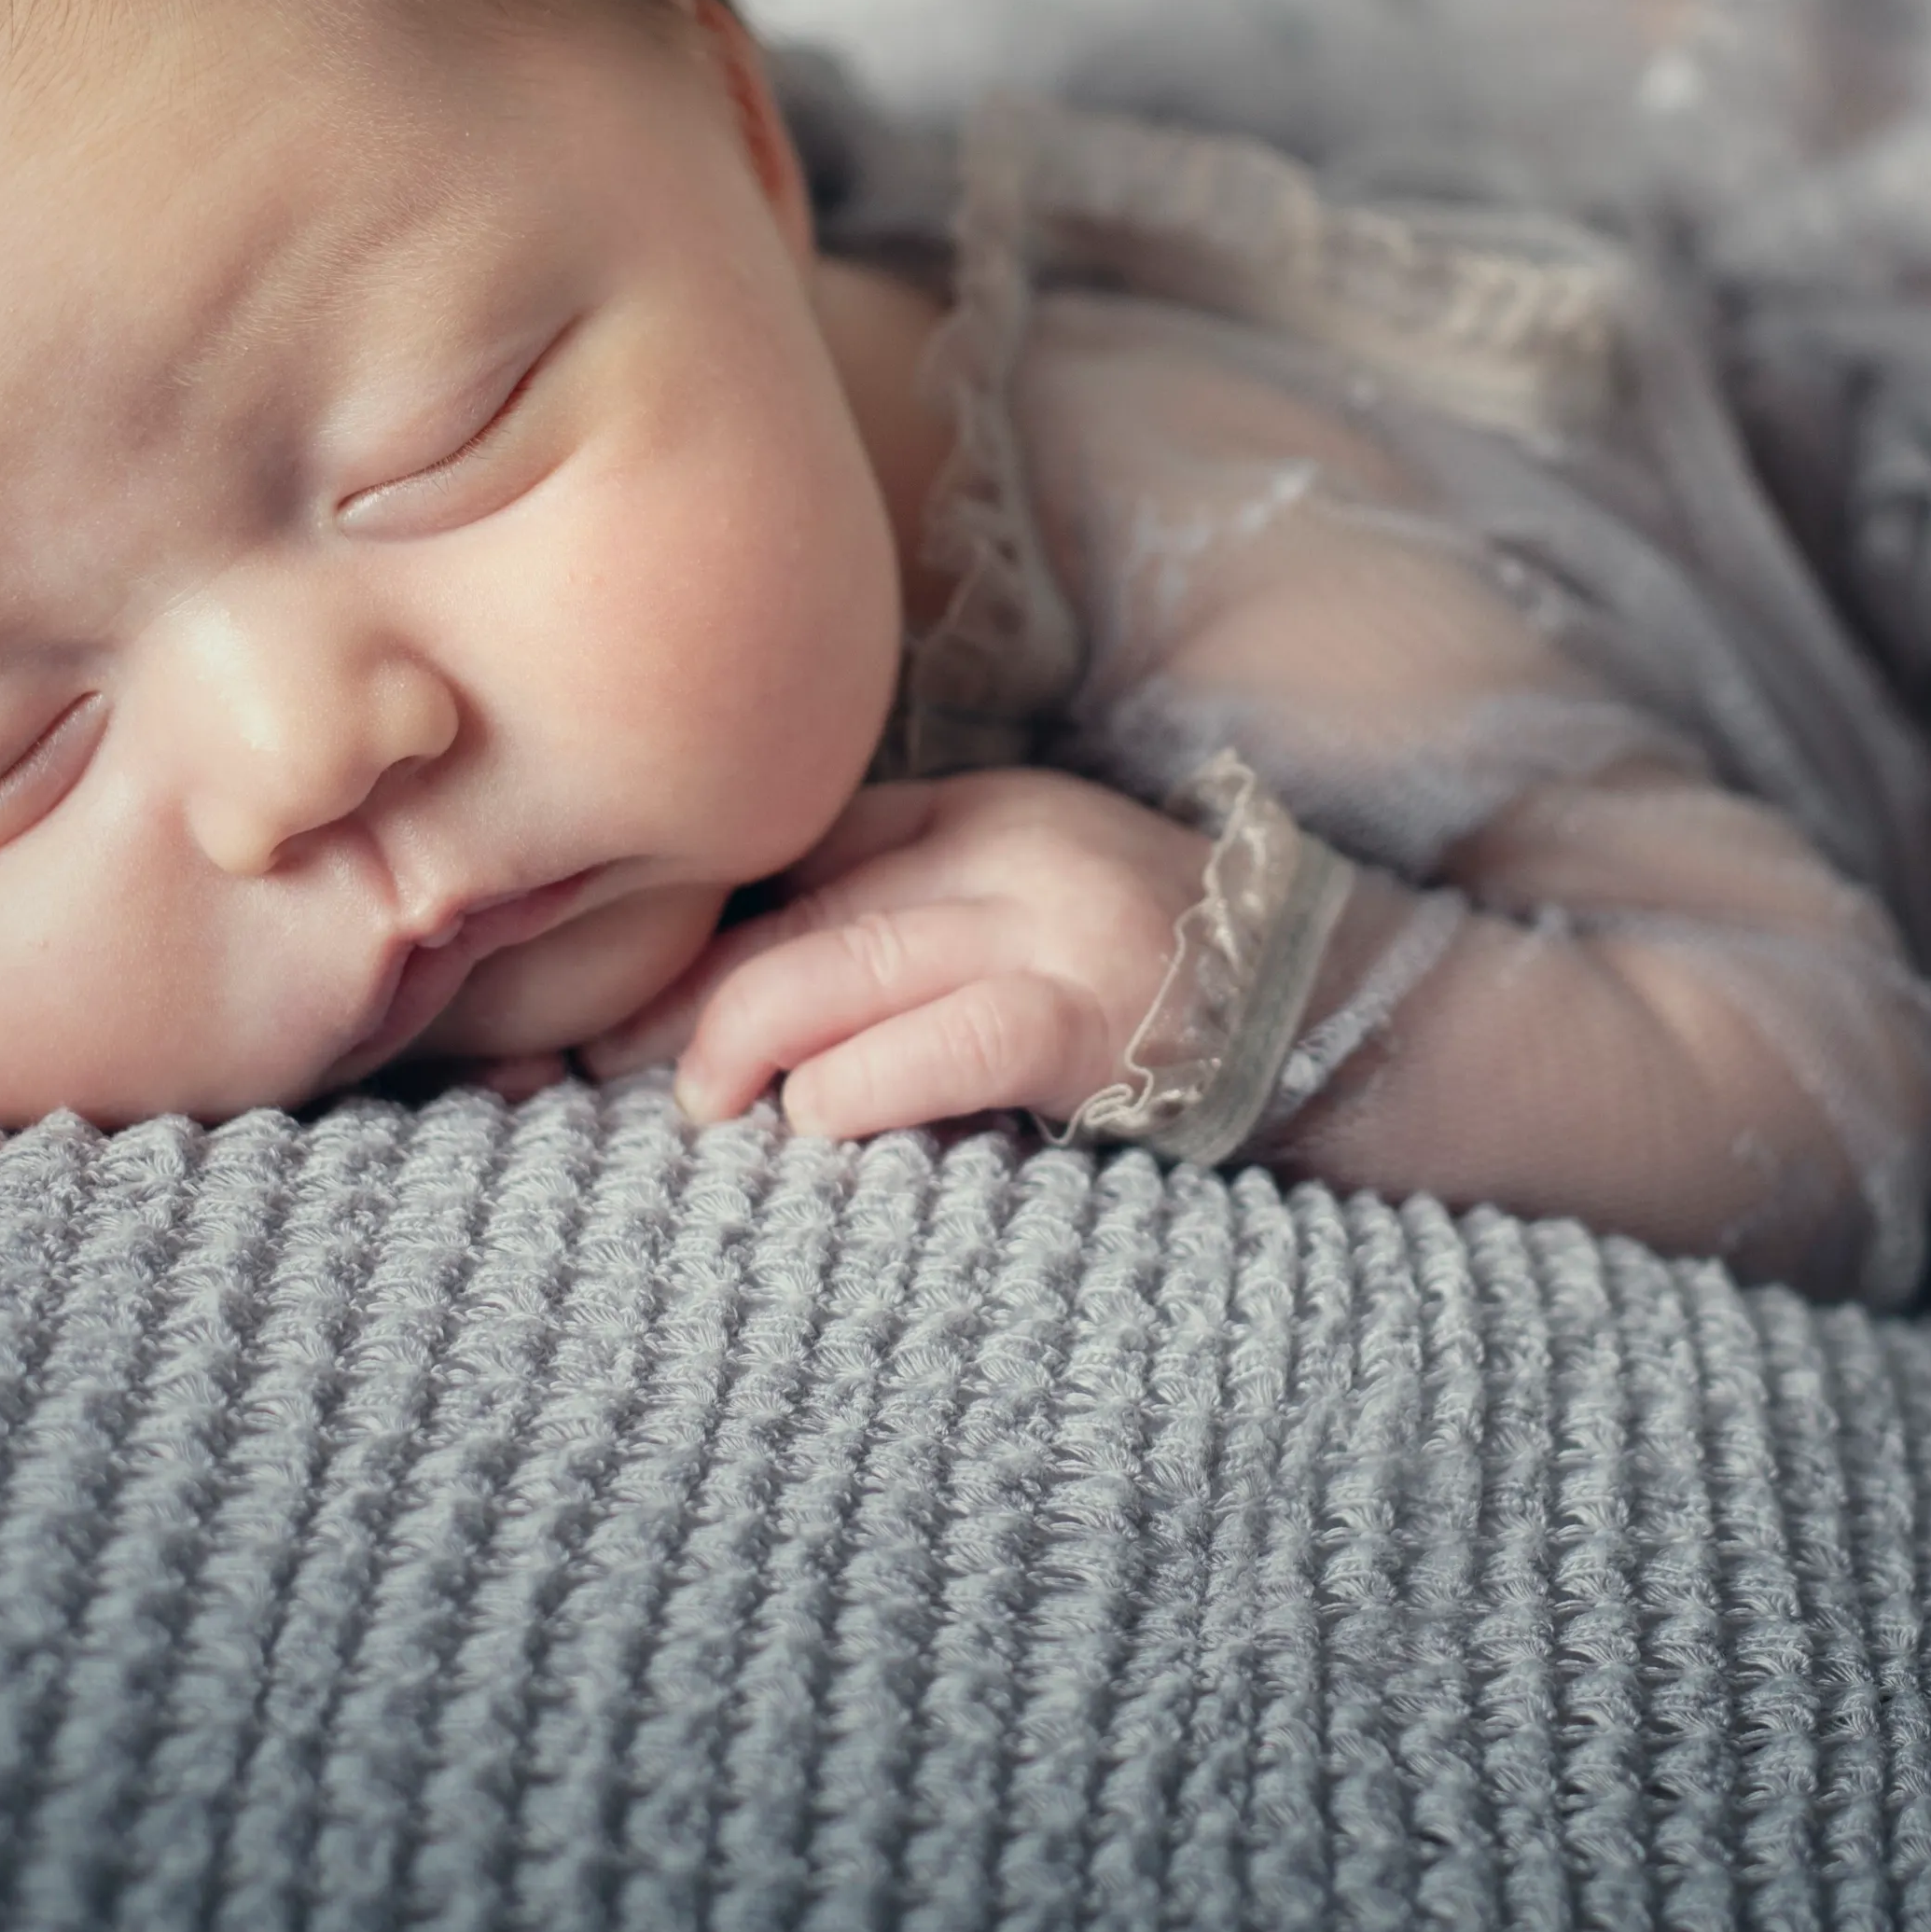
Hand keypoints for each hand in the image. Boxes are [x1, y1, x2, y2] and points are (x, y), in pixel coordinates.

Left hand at [581, 770, 1215, 1141]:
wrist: (1327, 1011)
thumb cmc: (1145, 977)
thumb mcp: (1019, 900)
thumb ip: (899, 910)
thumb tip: (722, 987)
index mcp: (977, 811)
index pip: (796, 857)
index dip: (686, 935)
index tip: (604, 1004)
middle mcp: (1006, 851)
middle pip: (795, 917)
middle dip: (681, 1003)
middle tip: (610, 1072)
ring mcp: (1050, 931)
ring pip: (837, 971)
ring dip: (741, 1050)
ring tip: (702, 1107)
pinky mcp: (1086, 1021)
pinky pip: (933, 1046)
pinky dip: (851, 1089)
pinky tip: (817, 1120)